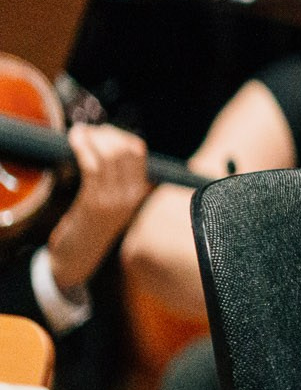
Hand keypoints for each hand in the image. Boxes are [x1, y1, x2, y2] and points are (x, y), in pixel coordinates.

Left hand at [49, 124, 152, 292]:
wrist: (77, 258)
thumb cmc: (90, 227)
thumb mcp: (112, 204)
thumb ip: (117, 182)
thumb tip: (110, 150)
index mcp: (138, 193)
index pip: (138, 151)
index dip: (119, 135)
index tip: (102, 132)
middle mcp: (131, 195)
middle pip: (126, 149)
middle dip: (106, 133)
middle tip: (89, 131)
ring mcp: (113, 200)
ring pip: (110, 155)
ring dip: (92, 138)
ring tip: (79, 133)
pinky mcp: (93, 203)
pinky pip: (92, 167)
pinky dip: (83, 148)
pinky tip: (74, 141)